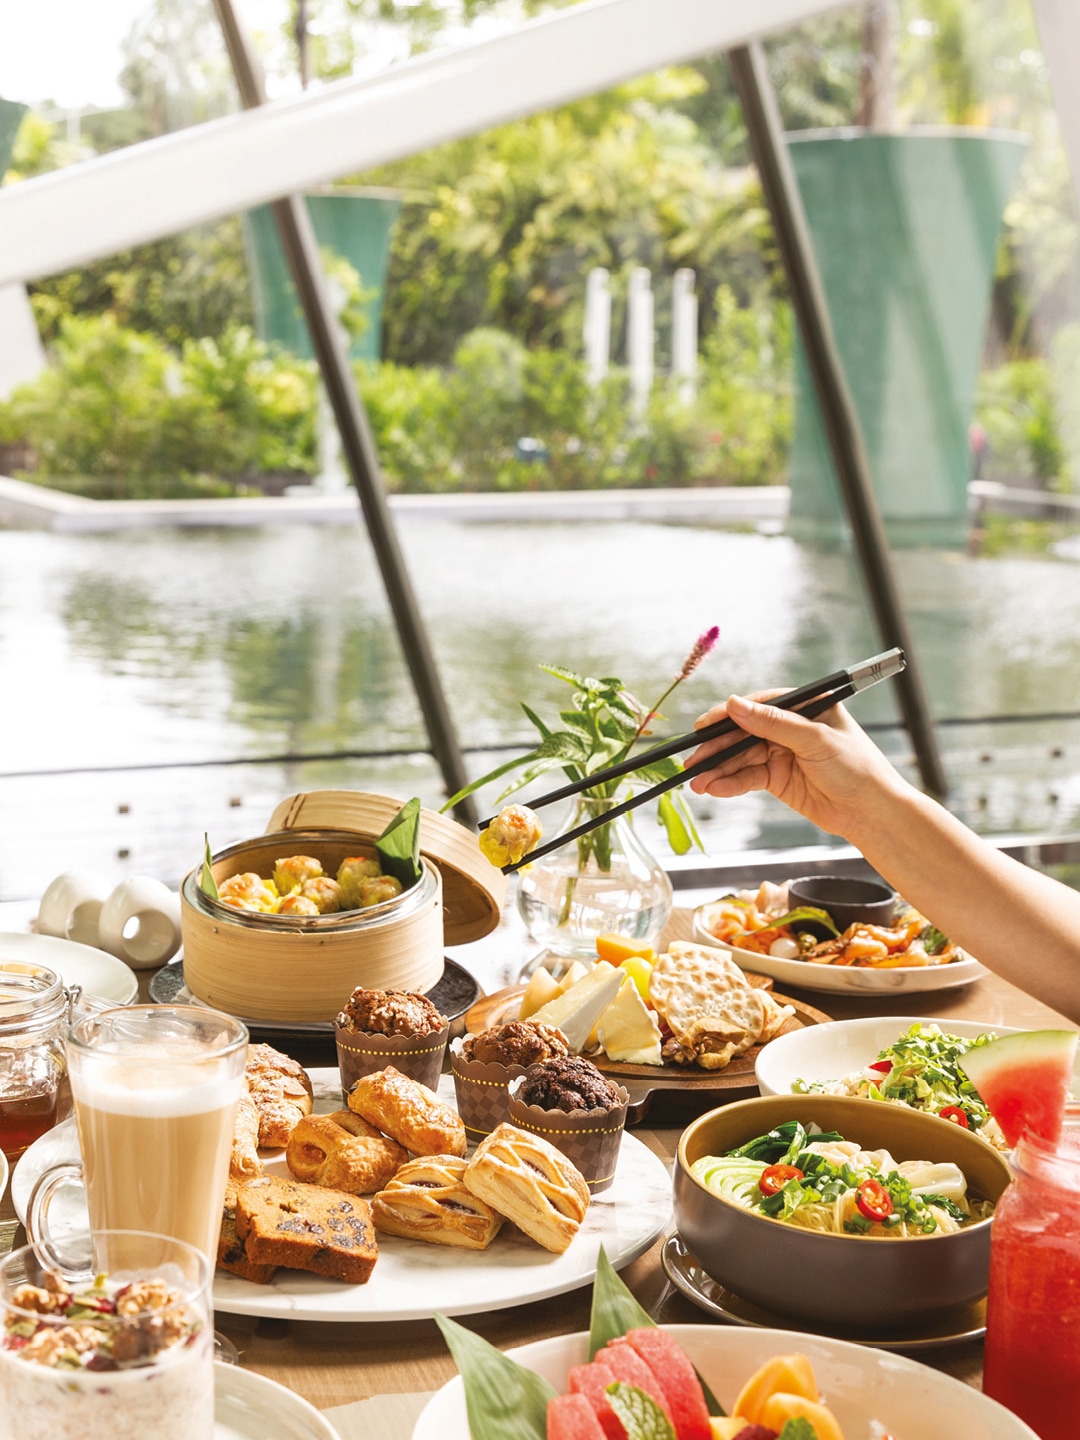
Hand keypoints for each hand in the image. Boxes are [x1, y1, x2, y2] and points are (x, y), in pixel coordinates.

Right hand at [685, 692, 907, 839]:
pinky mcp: (778, 779)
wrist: (871, 813)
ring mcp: (783, 753)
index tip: (705, 725)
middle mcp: (792, 727)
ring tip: (697, 782)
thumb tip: (735, 704)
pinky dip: (731, 784)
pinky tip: (715, 789)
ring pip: (742, 758)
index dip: (730, 714)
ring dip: (719, 770)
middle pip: (745, 733)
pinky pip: (749, 777)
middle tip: (692, 760)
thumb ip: (773, 723)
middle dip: (718, 748)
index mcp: (806, 706)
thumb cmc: (857, 769)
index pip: (760, 704)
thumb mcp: (815, 740)